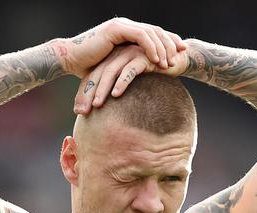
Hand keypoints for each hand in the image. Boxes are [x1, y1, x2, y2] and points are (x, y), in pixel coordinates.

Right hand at [62, 18, 185, 78]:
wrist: (69, 59)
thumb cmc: (88, 67)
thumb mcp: (114, 67)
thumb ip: (128, 67)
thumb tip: (140, 80)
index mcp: (127, 32)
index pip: (153, 34)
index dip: (168, 41)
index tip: (181, 52)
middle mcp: (126, 25)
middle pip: (156, 30)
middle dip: (171, 41)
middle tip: (182, 54)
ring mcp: (121, 25)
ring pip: (151, 32)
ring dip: (163, 47)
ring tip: (170, 63)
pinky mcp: (116, 29)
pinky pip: (140, 36)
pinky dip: (151, 48)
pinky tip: (157, 60)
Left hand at [73, 43, 189, 113]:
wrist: (178, 60)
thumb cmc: (154, 74)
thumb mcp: (134, 83)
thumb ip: (120, 91)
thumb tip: (107, 114)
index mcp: (111, 59)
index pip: (93, 77)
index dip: (84, 94)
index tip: (79, 112)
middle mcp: (118, 55)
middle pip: (98, 75)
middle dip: (88, 94)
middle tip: (82, 111)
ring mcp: (130, 54)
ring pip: (111, 72)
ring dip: (102, 89)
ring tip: (96, 105)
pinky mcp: (143, 57)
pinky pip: (130, 70)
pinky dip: (122, 82)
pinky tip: (116, 94)